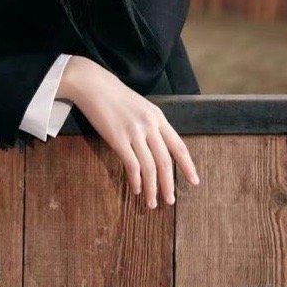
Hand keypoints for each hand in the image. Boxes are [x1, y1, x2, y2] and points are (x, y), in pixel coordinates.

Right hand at [56, 56, 199, 208]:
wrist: (92, 84)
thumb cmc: (113, 96)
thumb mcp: (140, 107)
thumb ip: (151, 125)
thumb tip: (157, 147)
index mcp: (158, 117)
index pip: (178, 146)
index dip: (188, 166)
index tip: (194, 181)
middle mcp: (150, 125)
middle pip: (165, 161)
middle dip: (169, 184)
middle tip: (170, 200)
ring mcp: (134, 132)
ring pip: (150, 167)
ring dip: (152, 188)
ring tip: (152, 202)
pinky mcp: (118, 138)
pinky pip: (132, 165)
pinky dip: (135, 180)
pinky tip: (135, 189)